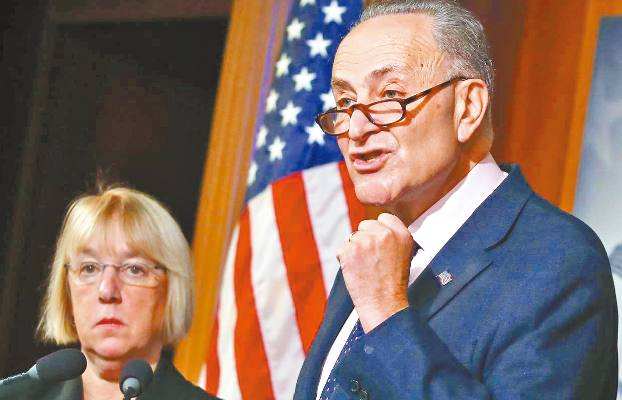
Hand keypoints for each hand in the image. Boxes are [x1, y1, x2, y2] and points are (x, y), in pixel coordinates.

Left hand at [337, 213, 414, 331]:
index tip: (379, 244)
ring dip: (354, 250)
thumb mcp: (403, 253)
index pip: (383, 218)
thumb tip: (375, 227)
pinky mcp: (350, 250)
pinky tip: (356, 271)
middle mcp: (385, 233)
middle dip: (364, 239)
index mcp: (401, 233)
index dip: (378, 231)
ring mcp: (366, 241)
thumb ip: (392, 236)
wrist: (384, 303)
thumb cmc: (393, 282)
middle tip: (371, 259)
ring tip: (365, 267)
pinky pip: (341, 250)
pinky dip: (344, 260)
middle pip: (365, 225)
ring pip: (352, 238)